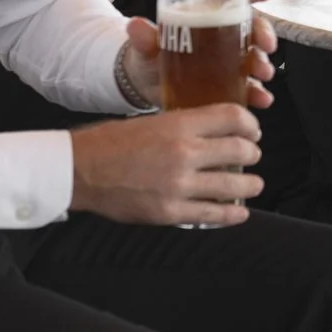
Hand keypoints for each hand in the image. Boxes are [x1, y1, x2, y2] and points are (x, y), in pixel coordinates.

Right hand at [68, 106, 263, 225]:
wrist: (78, 169)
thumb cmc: (109, 143)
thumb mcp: (151, 121)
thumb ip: (184, 125)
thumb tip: (214, 132)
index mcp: (179, 124)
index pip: (233, 117)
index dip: (250, 124)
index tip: (252, 130)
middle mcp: (184, 152)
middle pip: (240, 150)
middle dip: (253, 153)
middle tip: (252, 155)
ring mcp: (179, 184)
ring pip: (234, 185)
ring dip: (251, 185)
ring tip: (253, 184)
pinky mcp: (171, 211)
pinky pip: (213, 214)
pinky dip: (232, 214)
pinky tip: (239, 212)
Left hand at [117, 0, 279, 109]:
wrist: (145, 86)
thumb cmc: (150, 55)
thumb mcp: (146, 44)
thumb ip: (144, 36)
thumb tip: (134, 25)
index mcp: (206, 15)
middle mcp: (223, 34)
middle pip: (252, 27)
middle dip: (265, 34)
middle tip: (266, 47)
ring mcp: (229, 60)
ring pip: (255, 57)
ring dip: (263, 64)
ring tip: (262, 74)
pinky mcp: (229, 84)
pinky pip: (249, 86)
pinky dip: (258, 93)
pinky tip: (262, 99)